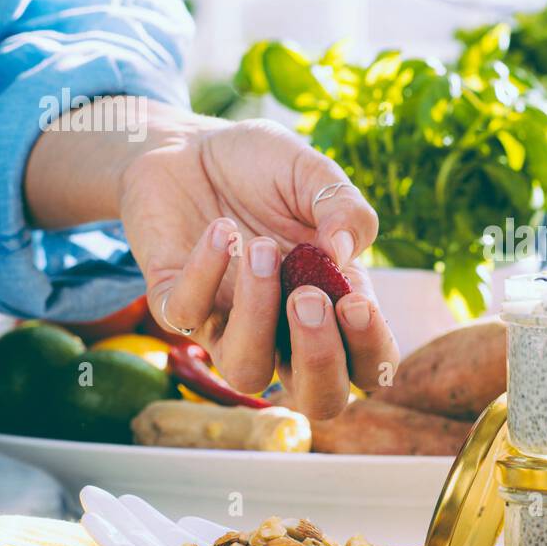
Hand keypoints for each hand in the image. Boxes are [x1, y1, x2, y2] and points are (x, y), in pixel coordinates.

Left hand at [25, 100, 398, 419]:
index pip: (369, 365)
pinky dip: (206, 272)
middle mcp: (286, 329)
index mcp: (334, 304)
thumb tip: (343, 253)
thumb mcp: (315, 174)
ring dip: (258, 315)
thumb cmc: (264, 168)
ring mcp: (229, 323)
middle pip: (318, 398)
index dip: (371, 349)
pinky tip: (221, 230)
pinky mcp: (175, 303)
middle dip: (320, 359)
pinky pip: (187, 314)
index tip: (356, 301)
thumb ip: (345, 208)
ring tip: (261, 247)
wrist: (189, 147)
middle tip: (308, 299)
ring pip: (247, 371)